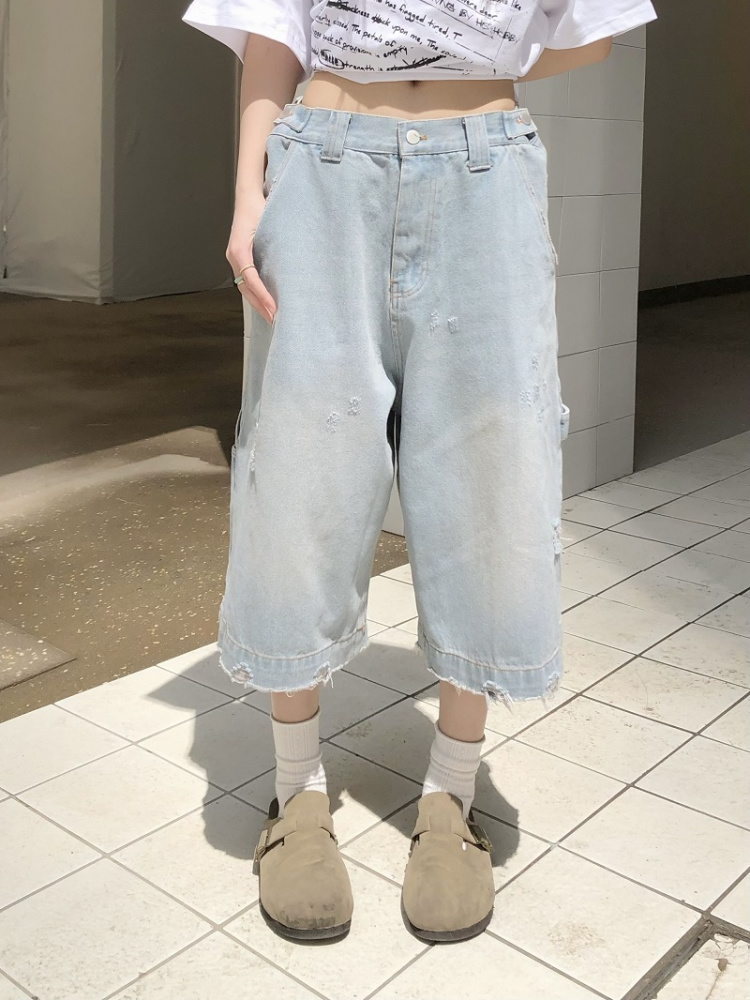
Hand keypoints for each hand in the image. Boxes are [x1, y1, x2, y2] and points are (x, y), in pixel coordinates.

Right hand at [226, 195, 275, 322]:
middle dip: (259, 304)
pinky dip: (254, 292)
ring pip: (244, 286)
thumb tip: (289, 268)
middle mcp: (234, 255)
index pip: (250, 279)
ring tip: (270, 315)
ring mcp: (234, 257)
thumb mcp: (269, 225)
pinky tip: (264, 300)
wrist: (249, 194)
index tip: (274, 308)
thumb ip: (275, 245)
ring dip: (256, 301)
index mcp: (239, 249)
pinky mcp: (239, 256)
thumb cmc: (259, 206)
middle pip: (245, 287)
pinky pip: (245, 279)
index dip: (262, 295)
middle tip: (274, 319)